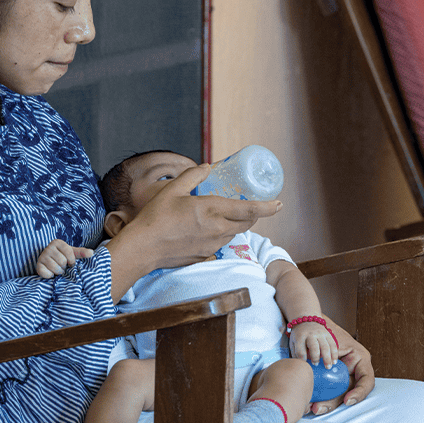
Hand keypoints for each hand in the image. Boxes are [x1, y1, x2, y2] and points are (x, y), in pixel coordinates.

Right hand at [34, 239, 93, 278]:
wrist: (49, 261)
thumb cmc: (63, 256)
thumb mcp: (72, 253)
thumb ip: (81, 252)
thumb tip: (92, 253)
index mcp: (57, 242)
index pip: (69, 253)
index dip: (72, 261)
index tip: (70, 263)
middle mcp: (48, 248)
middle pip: (62, 261)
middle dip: (64, 267)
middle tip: (62, 266)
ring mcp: (42, 256)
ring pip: (55, 268)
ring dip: (59, 272)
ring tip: (58, 269)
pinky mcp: (38, 265)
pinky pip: (47, 273)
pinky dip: (50, 275)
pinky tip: (50, 272)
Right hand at [119, 165, 281, 270]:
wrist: (144, 248)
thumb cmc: (156, 218)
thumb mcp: (173, 190)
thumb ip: (193, 176)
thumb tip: (206, 167)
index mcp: (212, 210)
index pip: (249, 210)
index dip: (267, 207)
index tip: (279, 204)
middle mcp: (217, 229)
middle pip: (246, 223)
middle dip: (254, 215)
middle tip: (254, 206)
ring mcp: (212, 244)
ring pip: (234, 233)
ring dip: (236, 224)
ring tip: (228, 215)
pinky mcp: (205, 255)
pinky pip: (220, 243)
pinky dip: (221, 234)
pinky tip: (208, 229)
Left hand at [288, 319, 336, 367]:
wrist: (306, 321)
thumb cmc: (299, 335)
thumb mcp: (293, 342)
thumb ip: (295, 353)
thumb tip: (300, 366)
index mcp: (300, 337)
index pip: (300, 350)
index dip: (302, 359)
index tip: (305, 366)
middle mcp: (310, 334)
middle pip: (314, 347)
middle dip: (316, 358)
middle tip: (316, 365)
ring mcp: (320, 334)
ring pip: (326, 346)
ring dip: (328, 358)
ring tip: (328, 367)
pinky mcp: (328, 334)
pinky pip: (333, 344)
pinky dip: (334, 354)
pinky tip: (334, 361)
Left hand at [309, 318, 374, 415]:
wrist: (314, 326)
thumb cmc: (325, 330)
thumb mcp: (332, 341)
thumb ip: (331, 354)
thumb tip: (324, 366)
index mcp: (360, 359)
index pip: (366, 380)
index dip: (359, 393)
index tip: (347, 400)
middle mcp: (354, 370)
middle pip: (350, 392)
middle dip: (335, 402)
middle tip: (319, 408)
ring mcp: (344, 376)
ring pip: (338, 395)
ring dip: (326, 403)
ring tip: (313, 408)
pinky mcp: (332, 380)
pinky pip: (329, 391)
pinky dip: (320, 397)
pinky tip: (310, 403)